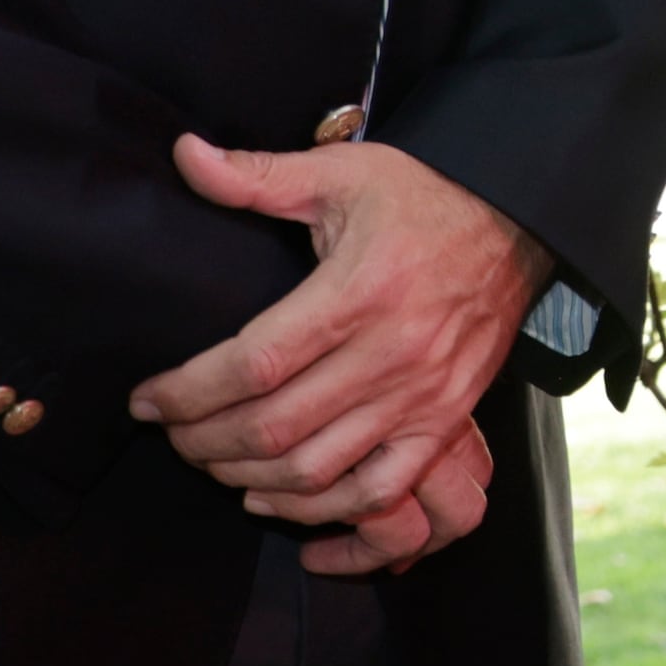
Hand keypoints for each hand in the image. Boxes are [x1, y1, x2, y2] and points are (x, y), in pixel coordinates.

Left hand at [128, 135, 551, 551]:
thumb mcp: (342, 173)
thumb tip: (184, 155)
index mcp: (360, 291)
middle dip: (203, 441)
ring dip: (247, 479)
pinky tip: (274, 497)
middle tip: (170, 434)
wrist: (518, 222)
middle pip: (274, 428)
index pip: (255, 363)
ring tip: (211, 461)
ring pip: (316, 470)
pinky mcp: (445, 422)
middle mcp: (393, 353)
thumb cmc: (422, 196)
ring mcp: (422, 396)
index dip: (188, 392)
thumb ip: (258, 176)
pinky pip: (378, 491)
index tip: (146, 400)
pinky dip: (320, 510)